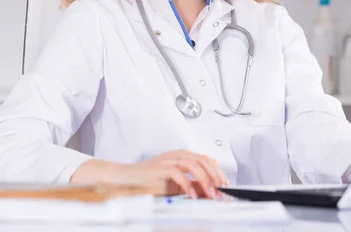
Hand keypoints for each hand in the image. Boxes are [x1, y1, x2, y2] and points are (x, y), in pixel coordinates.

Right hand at [71, 149, 228, 199]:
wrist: (125, 178)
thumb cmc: (148, 181)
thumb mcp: (175, 184)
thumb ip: (192, 184)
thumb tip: (210, 192)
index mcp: (182, 155)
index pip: (207, 159)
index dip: (218, 171)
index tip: (225, 185)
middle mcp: (176, 154)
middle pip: (203, 159)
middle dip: (216, 176)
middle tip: (221, 191)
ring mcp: (168, 160)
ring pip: (194, 164)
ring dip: (205, 180)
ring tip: (210, 194)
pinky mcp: (160, 168)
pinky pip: (178, 174)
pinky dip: (188, 185)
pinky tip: (192, 195)